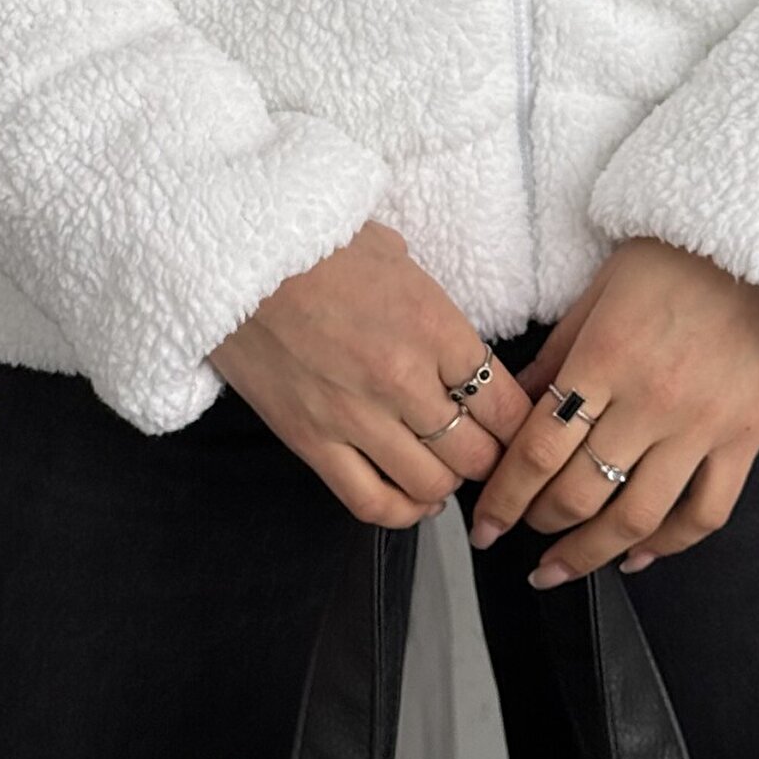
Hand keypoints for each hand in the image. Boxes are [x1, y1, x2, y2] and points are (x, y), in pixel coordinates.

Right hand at [208, 219, 531, 526]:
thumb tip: (456, 343)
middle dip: (489, 459)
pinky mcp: (312, 441)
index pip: (504, 404)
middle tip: (485, 451)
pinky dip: (401, 512)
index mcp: (433, 325)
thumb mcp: (395, 257)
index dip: (518, 425)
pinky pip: (371, 502)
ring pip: (430, 485)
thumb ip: (433, 307)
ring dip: (447, 485)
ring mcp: (356, 416)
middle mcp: (403, 378)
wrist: (239, 257)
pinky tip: (413, 500)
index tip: (516, 427)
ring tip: (446, 469)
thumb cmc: (319, 245)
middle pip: (475, 453)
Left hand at [467, 237, 758, 583]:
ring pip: (636, 517)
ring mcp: (702, 426)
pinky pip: (704, 513)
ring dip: (590, 553)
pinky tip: (635, 555)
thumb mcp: (599, 291)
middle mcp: (651, 401)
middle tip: (516, 534)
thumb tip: (512, 406)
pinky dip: (667, 545)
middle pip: (580, 490)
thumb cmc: (675, 258)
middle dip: (537, 522)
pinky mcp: (745, 439)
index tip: (485, 523)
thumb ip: (556, 354)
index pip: (539, 448)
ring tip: (560, 568)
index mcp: (606, 357)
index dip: (504, 496)